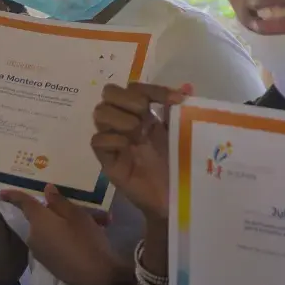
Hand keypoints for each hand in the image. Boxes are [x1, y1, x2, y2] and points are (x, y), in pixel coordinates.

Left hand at [0, 184, 129, 284]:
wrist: (96, 278)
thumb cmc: (86, 240)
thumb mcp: (77, 215)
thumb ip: (59, 201)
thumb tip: (46, 190)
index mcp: (38, 221)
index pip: (23, 203)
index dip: (13, 195)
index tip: (2, 193)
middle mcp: (34, 236)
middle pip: (43, 217)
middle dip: (62, 211)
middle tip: (84, 209)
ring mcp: (41, 252)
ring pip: (53, 230)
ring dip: (70, 225)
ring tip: (98, 222)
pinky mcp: (50, 263)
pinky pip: (56, 243)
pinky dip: (69, 237)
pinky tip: (92, 236)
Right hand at [91, 83, 189, 221]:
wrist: (174, 197)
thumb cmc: (177, 163)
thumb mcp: (181, 133)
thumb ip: (179, 111)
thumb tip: (187, 89)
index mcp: (142, 112)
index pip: (135, 87)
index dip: (152, 89)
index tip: (175, 101)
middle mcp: (124, 121)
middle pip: (110, 92)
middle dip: (129, 99)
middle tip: (146, 116)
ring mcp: (113, 140)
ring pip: (99, 112)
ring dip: (121, 119)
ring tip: (138, 136)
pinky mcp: (106, 161)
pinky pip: (97, 140)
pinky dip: (114, 139)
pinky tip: (129, 149)